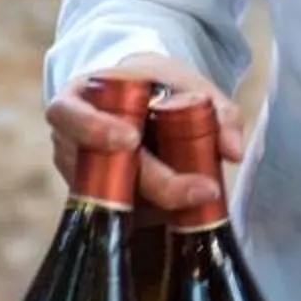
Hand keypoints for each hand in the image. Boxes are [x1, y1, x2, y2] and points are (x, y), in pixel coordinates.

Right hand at [46, 58, 245, 217]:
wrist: (138, 98)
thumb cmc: (155, 85)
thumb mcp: (186, 83)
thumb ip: (217, 111)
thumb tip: (233, 151)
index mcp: (79, 97)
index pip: (68, 113)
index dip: (95, 128)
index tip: (132, 139)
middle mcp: (70, 139)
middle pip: (99, 168)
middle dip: (153, 183)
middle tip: (198, 190)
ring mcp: (79, 173)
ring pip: (112, 200)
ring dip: (156, 207)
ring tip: (198, 200)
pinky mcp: (95, 200)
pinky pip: (119, 215)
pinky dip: (152, 216)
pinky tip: (180, 215)